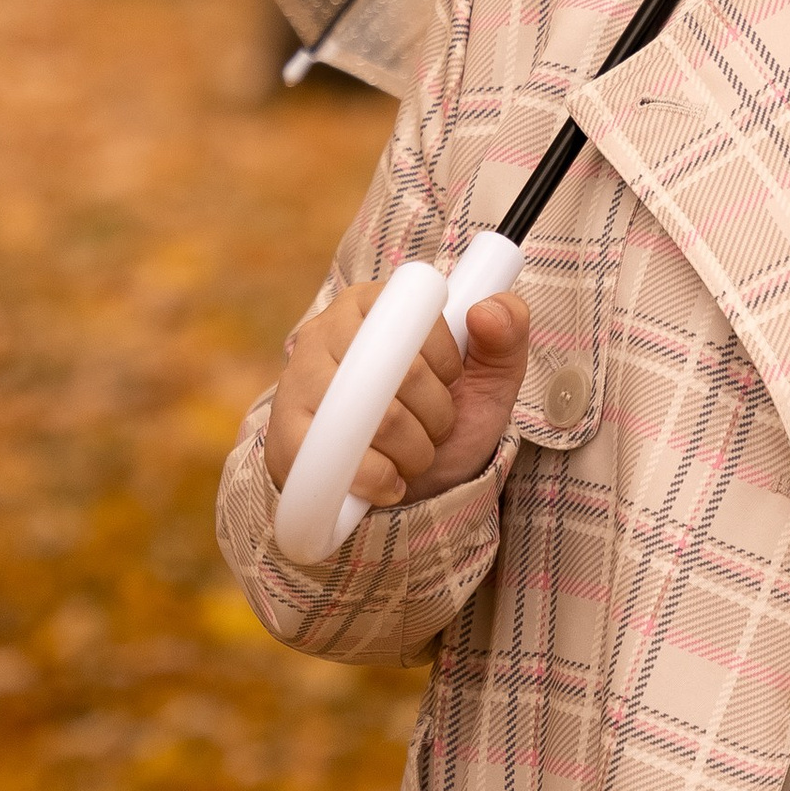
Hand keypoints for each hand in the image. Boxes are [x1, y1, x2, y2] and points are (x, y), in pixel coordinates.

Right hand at [262, 280, 532, 511]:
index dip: (447, 364)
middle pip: (400, 371)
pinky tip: (390, 482)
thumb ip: (505, 335)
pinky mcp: (284, 434)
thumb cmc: (440, 419)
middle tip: (436, 430)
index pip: (416, 319)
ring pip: (375, 416)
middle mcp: (324, 331)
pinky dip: (379, 478)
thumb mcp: (486, 379)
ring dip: (414, 450)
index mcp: (370, 303)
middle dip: (436, 415)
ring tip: (414, 455)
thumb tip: (486, 309)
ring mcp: (297, 381)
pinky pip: (340, 457)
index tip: (451, 383)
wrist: (402, 487)